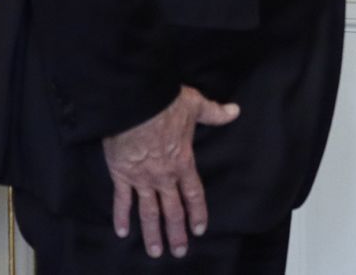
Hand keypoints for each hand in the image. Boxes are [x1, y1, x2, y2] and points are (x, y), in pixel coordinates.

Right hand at [102, 85, 239, 258]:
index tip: (200, 229)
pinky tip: (121, 233)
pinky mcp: (121, 175)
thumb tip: (234, 111)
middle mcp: (163, 177)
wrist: (134, 104)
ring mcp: (141, 179)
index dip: (197, 213)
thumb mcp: (196, 106)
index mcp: (183, 163)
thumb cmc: (166, 105)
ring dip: (152, 233)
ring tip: (155, 252)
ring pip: (148, 212)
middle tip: (179, 252)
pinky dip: (120, 217)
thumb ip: (215, 113)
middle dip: (176, 233)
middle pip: (172, 210)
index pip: (194, 194)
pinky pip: (121, 200)